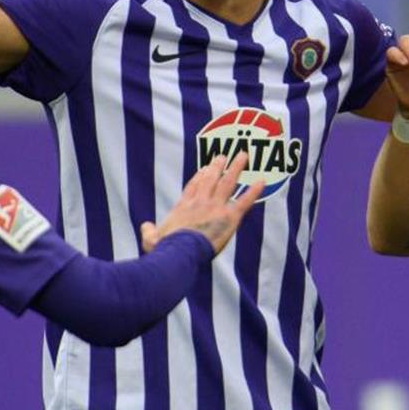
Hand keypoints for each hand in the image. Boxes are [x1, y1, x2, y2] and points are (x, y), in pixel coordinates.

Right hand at [140, 154, 263, 254]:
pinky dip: (254, 191)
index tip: (205, 168)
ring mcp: (215, 207)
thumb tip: (146, 226)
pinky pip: (245, 201)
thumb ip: (149, 231)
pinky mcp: (229, 217)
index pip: (194, 187)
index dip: (200, 176)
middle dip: (218, 166)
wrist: (179, 253)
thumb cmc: (165, 249)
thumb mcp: (151, 240)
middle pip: (211, 179)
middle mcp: (200, 202)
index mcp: (184, 206)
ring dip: (236, 168)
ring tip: (243, 156)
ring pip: (228, 182)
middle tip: (223, 156)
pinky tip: (262, 182)